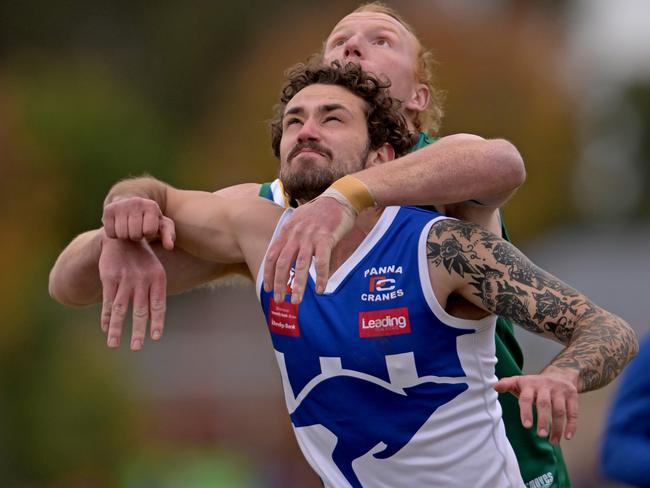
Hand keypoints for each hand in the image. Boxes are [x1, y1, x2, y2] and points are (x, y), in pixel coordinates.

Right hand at [99, 234, 166, 350]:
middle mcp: (142, 279)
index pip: (159, 305)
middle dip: (138, 331)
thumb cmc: (143, 260)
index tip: (155, 337)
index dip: (157, 321)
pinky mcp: (109, 277)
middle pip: (140, 310)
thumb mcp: (155, 271)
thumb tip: (153, 320)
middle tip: (136, 348)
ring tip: (114, 345)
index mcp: (158, 278)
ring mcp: (125, 278)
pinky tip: (105, 328)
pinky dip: (106, 316)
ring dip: (117, 328)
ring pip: (120, 308)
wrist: (123, 238)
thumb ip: (155, 294)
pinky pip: (108, 300)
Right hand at [102, 196, 174, 249]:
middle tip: (137, 229)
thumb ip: (168, 235)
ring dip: (126, 236)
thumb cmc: (149, 218)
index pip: (149, 231)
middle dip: (137, 236)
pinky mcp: (108, 210)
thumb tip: (169, 247)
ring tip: (129, 228)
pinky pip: (110, 232)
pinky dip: (115, 234)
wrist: (130, 204)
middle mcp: (136, 202)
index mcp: (151, 206)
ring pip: (122, 234)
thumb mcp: (162, 225)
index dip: (148, 233)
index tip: (148, 227)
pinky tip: (119, 227)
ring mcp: (121, 205)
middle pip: (135, 234)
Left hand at [263, 196, 355, 303]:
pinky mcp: (326, 238)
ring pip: (300, 266)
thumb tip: (288, 257)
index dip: (268, 273)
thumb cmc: (320, 212)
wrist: (338, 198)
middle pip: (282, 264)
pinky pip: (322, 262)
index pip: (272, 255)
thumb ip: (292, 238)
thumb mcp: (299, 221)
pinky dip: (321, 277)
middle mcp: (296, 235)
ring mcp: (310, 237)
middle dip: (279, 284)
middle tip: (279, 300)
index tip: (267, 288)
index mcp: (287, 231)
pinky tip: (320, 289)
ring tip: (297, 300)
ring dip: (298, 285)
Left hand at [494, 367, 578, 443]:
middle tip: (541, 435)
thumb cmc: (534, 384)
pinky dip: (571, 425)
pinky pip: (573, 412)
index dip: (526, 411)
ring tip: (552, 441)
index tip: (527, 426)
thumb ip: (507, 384)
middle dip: (543, 420)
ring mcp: (560, 391)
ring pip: (560, 410)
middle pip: (544, 404)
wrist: (559, 373)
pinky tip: (567, 437)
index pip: (527, 398)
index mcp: (530, 384)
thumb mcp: (519, 381)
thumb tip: (494, 386)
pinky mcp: (572, 395)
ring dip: (557, 427)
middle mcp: (545, 386)